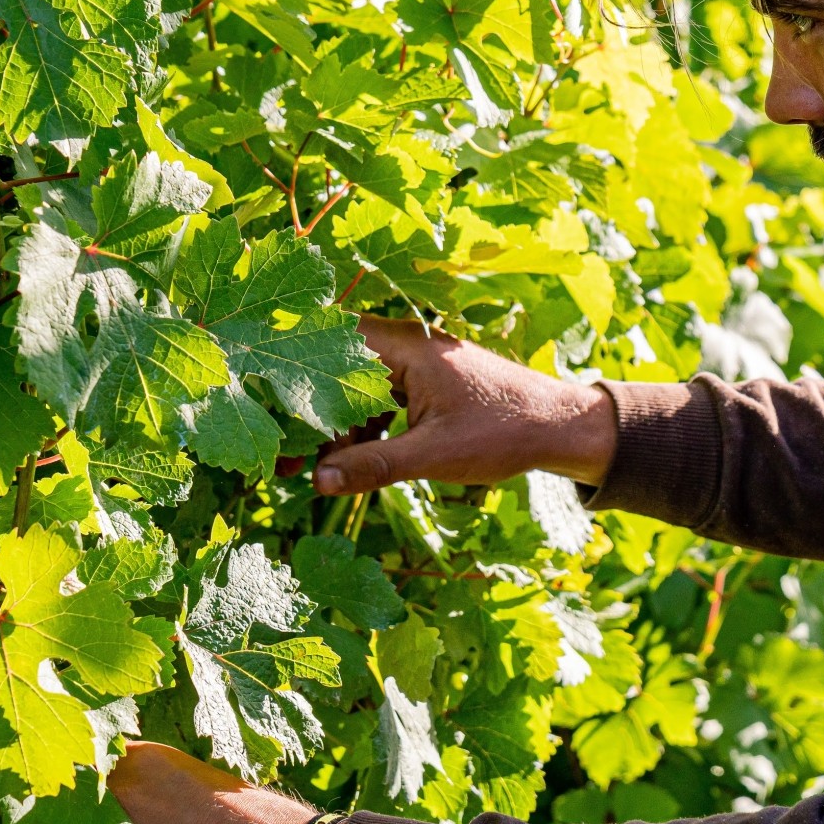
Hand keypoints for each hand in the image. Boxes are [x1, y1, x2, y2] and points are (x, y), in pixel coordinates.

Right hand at [308, 317, 617, 495]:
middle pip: (336, 370)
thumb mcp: (434, 455)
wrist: (562, 428)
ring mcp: (417, 366)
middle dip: (307, 409)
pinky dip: (362, 428)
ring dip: (334, 425)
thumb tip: (317, 481)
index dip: (291, 369)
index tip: (261, 400)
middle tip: (280, 452)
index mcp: (406, 348)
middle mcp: (407, 346)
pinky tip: (347, 463)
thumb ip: (373, 466)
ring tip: (306, 468)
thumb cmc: (505, 432)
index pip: (329, 341)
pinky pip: (379, 401)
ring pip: (357, 390)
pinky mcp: (427, 386)